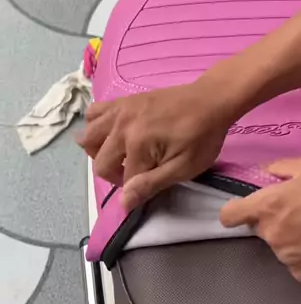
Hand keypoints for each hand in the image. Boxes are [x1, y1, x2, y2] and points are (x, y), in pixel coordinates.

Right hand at [78, 81, 232, 210]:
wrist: (211, 100)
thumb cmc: (202, 136)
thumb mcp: (184, 167)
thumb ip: (151, 184)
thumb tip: (124, 203)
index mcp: (137, 144)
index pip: (124, 180)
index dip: (136, 189)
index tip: (150, 184)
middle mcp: (121, 126)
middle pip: (99, 161)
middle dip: (114, 174)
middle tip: (137, 172)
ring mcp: (119, 111)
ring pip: (87, 137)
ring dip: (98, 152)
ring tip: (118, 155)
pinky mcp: (122, 101)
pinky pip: (93, 113)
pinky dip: (95, 126)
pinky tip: (111, 133)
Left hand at [220, 158, 300, 281]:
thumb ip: (280, 169)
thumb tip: (266, 174)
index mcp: (267, 206)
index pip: (229, 215)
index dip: (235, 212)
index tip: (246, 210)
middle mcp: (270, 234)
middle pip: (260, 229)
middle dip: (273, 221)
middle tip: (300, 212)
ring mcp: (285, 256)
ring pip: (279, 246)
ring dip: (290, 238)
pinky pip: (295, 263)